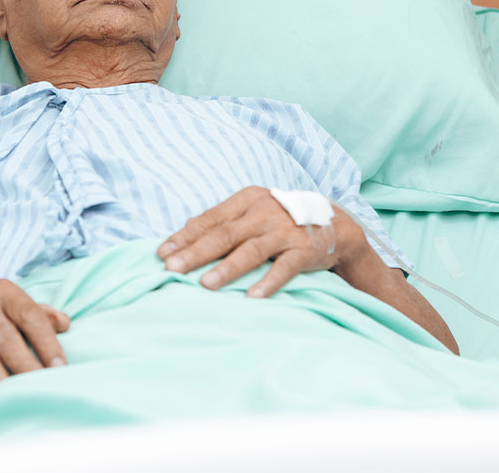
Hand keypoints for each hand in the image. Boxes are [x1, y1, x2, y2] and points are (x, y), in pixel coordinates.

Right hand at [0, 280, 70, 397]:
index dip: (47, 343)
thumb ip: (39, 314)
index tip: (60, 368)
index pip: (31, 316)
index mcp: (4, 291)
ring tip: (13, 398)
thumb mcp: (13, 307)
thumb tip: (64, 324)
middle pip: (6, 337)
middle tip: (39, 388)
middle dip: (25, 365)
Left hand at [157, 186, 373, 297]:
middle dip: (195, 253)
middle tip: (172, 270)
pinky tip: (252, 297)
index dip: (185, 236)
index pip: (210, 219)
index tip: (162, 254)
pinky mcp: (306, 249)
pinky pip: (285, 267)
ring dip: (227, 268)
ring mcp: (286, 230)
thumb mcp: (252, 212)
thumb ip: (222, 220)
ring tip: (205, 285)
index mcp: (247, 200)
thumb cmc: (281, 221)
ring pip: (251, 250)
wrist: (335, 225)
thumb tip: (184, 230)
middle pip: (224, 234)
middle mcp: (265, 211)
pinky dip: (268, 282)